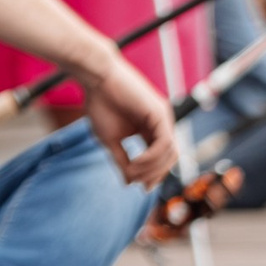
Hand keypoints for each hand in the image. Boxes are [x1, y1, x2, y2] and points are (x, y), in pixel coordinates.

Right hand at [81, 53, 176, 185]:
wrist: (96, 78)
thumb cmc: (100, 104)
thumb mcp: (109, 140)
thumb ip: (121, 160)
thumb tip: (128, 182)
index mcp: (151, 130)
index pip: (161, 157)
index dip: (153, 174)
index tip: (138, 186)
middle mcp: (162, 124)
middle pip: (170, 158)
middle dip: (154, 174)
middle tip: (137, 182)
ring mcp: (164, 118)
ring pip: (170, 153)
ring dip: (152, 168)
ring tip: (133, 172)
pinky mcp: (160, 113)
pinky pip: (164, 143)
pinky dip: (152, 157)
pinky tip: (137, 162)